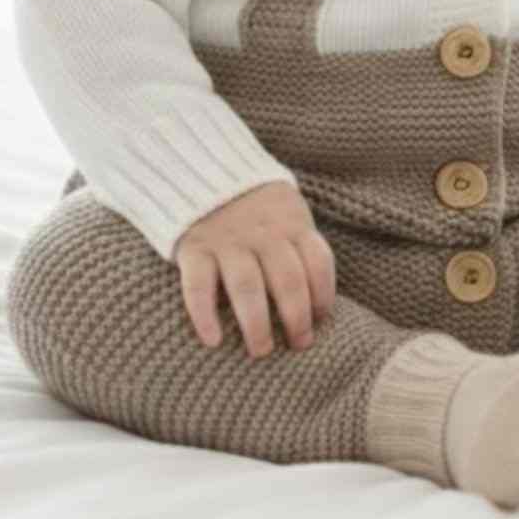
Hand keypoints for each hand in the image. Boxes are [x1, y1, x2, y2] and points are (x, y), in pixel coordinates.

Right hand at [174, 179, 336, 358]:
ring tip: (261, 350)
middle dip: (296, 318)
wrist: (204, 168)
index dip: (324, 295)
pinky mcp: (194, 247)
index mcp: (291, 224)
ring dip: (257, 323)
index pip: (318, 262)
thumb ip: (301, 247)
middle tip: (298, 345)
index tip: (320, 321)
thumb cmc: (257, 207)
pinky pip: (198, 285)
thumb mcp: (287, 212)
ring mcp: (227, 240)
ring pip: (247, 286)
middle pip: (288, 280)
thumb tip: (319, 306)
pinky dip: (204, 315)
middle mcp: (262, 233)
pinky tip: (213, 341)